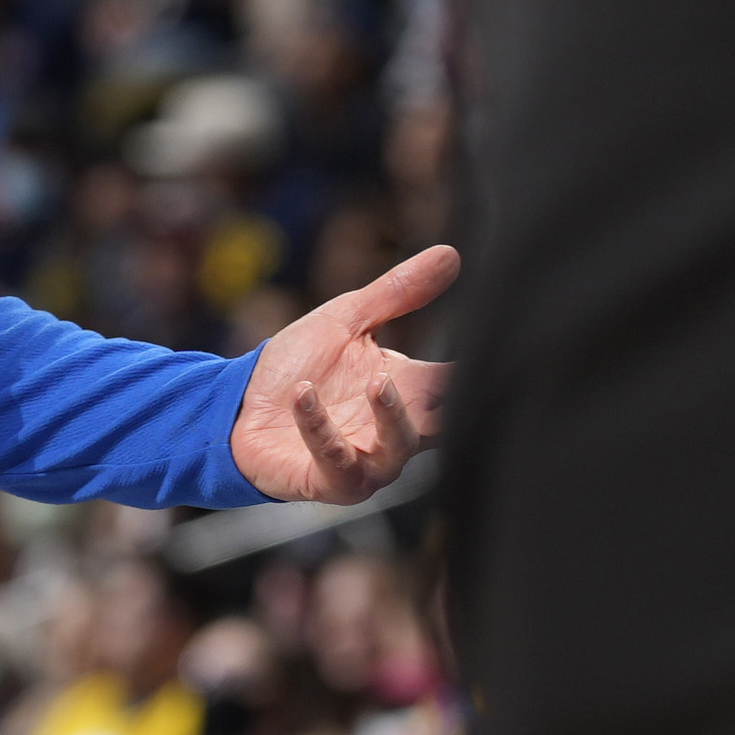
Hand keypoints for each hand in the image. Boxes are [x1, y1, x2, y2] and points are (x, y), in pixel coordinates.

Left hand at [231, 247, 456, 503]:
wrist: (237, 406)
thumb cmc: (298, 366)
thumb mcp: (348, 319)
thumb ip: (399, 293)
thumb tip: (451, 253)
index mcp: (407, 389)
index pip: (455, 382)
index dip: (478, 368)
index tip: (496, 345)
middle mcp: (395, 429)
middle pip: (442, 421)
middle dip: (454, 405)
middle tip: (457, 380)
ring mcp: (366, 460)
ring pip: (399, 447)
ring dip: (392, 418)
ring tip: (378, 383)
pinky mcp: (328, 480)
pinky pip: (334, 460)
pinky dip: (320, 428)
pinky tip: (304, 392)